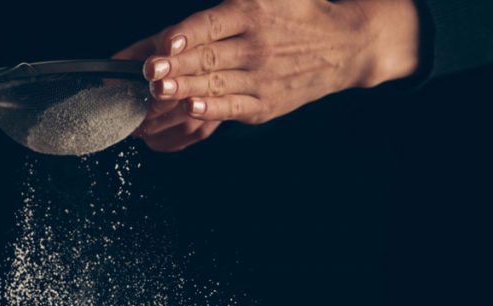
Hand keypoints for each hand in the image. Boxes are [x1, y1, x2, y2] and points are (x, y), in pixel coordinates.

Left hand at [115, 0, 419, 151]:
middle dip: (175, 66)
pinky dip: (212, 108)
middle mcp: (255, 46)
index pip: (211, 24)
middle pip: (207, 57)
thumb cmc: (298, 14)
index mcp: (250, 13)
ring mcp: (260, 78)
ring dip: (184, 89)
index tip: (166, 41)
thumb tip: (198, 10)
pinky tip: (192, 108)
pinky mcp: (264, 103)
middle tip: (148, 71)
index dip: (186, 34)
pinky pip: (233, 106)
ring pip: (214, 84)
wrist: (344, 46)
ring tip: (158, 91)